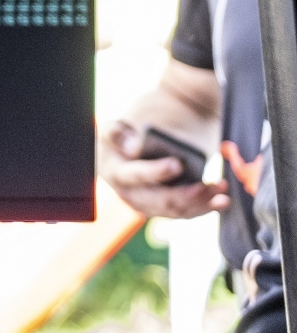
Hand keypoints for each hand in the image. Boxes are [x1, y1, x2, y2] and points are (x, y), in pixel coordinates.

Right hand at [99, 120, 228, 219]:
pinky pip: (184, 213)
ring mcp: (144, 201)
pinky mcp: (163, 207)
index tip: (177, 164)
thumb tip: (131, 147)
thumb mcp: (131, 119)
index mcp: (111, 166)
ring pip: (173, 210)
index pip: (132, 173)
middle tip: (207, 186)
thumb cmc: (147, 120)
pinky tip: (222, 200)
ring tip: (220, 187)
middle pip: (154, 199)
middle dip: (183, 195)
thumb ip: (121, 132)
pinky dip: (205, 207)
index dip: (154, 171)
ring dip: (199, 202)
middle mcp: (124, 189)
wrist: (167, 127)